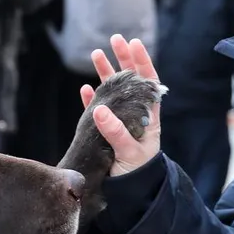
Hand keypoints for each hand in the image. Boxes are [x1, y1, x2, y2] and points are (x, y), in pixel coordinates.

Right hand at [79, 34, 161, 175]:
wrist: (130, 194)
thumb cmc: (137, 173)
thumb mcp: (130, 153)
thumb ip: (116, 132)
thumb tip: (100, 109)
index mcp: (148, 117)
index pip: (148, 83)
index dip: (142, 63)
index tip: (135, 43)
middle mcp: (134, 116)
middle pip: (130, 82)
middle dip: (124, 60)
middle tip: (116, 39)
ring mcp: (119, 123)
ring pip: (113, 93)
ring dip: (105, 74)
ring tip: (97, 53)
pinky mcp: (104, 134)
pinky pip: (97, 111)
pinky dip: (91, 99)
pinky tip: (85, 89)